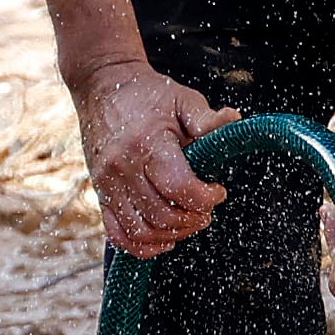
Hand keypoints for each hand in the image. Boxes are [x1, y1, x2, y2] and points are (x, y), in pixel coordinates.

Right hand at [76, 61, 232, 258]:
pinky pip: (118, 235)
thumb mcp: (182, 99)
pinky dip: (143, 246)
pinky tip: (164, 237)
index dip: (205, 198)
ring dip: (173, 234)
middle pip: (162, 215)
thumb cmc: (147, 94)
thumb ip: (207, 118)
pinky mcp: (100, 194)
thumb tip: (234, 121)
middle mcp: (122, 168)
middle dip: (193, 218)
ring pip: (142, 230)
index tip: (218, 191)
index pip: (178, 187)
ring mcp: (107, 184)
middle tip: (206, 207)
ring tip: (189, 219)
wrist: (101, 88)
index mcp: (146, 144)